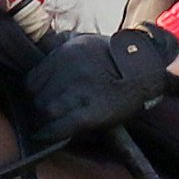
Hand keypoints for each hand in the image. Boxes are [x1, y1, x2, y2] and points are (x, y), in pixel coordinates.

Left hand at [19, 25, 178, 147]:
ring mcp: (80, 91)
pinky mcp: (92, 111)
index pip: (32, 79)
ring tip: (44, 126)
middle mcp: (69, 70)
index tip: (35, 99)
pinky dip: (50, 133)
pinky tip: (45, 137)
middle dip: (35, 108)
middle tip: (39, 117)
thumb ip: (63, 47)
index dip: (32, 93)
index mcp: (64, 53)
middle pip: (36, 96)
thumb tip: (44, 53)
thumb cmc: (116, 56)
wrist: (146, 68)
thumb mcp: (86, 41)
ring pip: (46, 110)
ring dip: (43, 121)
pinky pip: (62, 125)